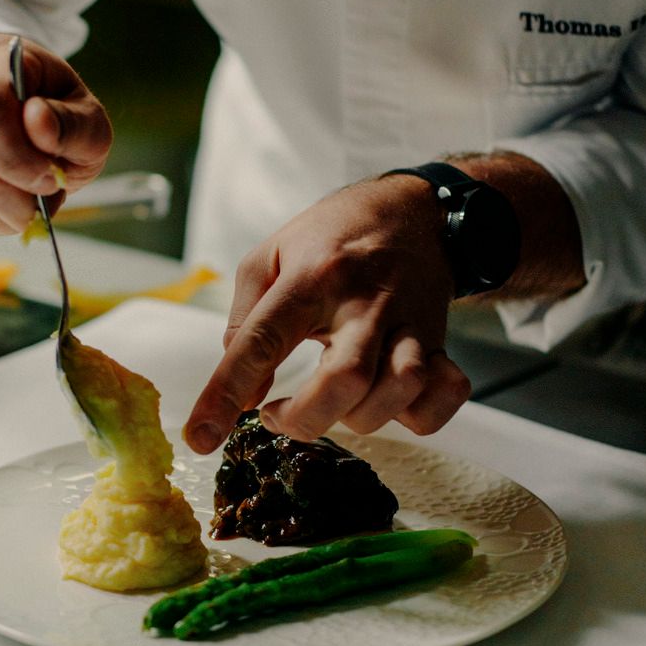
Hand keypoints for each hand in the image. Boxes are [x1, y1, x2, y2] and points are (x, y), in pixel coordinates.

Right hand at [0, 33, 111, 235]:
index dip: (20, 160)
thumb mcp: (86, 117)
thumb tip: (39, 123)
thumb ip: (74, 123)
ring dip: (3, 217)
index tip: (52, 180)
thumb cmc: (53, 115)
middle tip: (48, 197)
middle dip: (22, 202)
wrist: (9, 110)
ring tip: (24, 197)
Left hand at [184, 177, 471, 451]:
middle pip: (345, 380)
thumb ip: (246, 319)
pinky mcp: (440, 339)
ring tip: (334, 405)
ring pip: (400, 389)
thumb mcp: (271, 256)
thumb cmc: (333, 237)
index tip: (202, 435)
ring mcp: (409, 322)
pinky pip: (443, 394)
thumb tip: (244, 390)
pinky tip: (389, 404)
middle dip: (305, 419)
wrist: (414, 210)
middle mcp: (364, 302)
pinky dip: (419, 414)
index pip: (262, 341)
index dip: (226, 394)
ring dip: (361, 417)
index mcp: (312, 278)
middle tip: (278, 416)